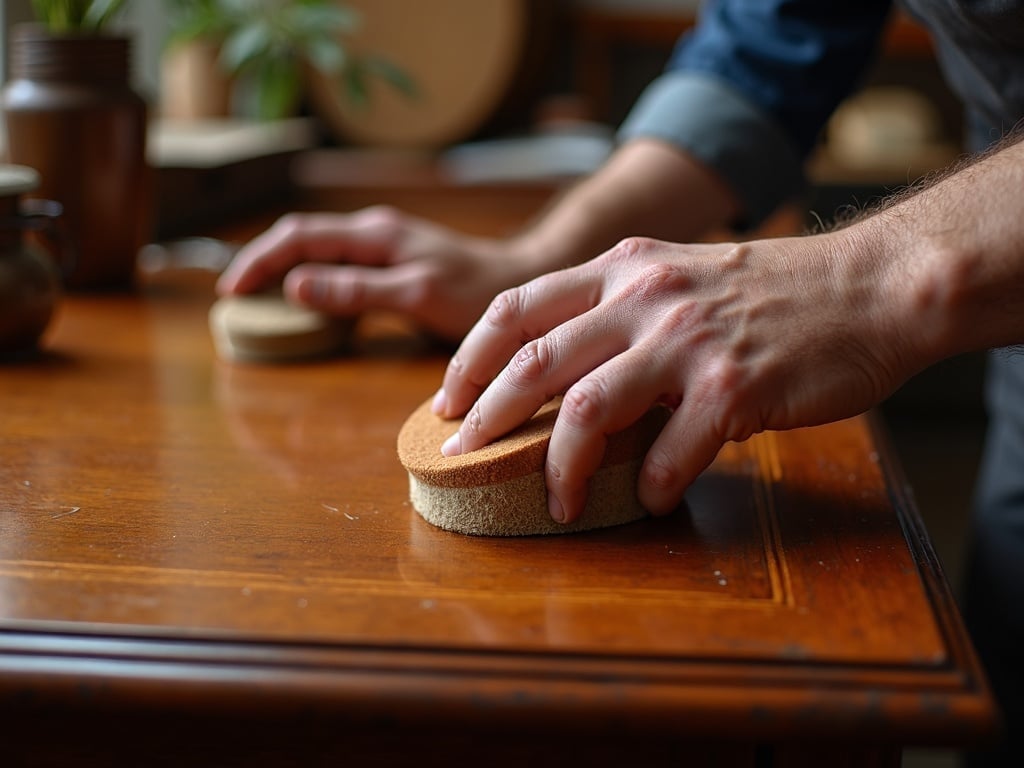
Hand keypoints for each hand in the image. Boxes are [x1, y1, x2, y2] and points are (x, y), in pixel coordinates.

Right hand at [216, 206, 543, 342]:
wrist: (521, 283)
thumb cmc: (475, 291)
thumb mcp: (415, 293)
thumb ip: (356, 290)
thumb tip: (293, 284)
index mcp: (374, 233)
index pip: (298, 236)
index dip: (259, 260)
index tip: (231, 291)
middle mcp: (373, 232)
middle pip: (300, 238)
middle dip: (262, 262)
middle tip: (234, 298)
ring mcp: (382, 246)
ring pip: (317, 251)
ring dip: (283, 270)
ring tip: (258, 301)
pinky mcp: (392, 263)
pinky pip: (338, 266)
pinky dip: (312, 282)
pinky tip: (306, 304)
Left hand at [433, 232, 918, 522]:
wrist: (870, 286)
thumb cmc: (775, 291)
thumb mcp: (681, 275)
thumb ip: (622, 312)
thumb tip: (569, 382)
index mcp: (623, 269)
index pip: (516, 307)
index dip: (469, 358)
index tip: (448, 400)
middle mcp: (644, 298)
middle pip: (533, 362)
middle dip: (485, 418)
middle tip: (460, 456)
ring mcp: (686, 341)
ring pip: (586, 410)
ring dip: (560, 469)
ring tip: (557, 503)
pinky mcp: (732, 387)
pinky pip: (670, 453)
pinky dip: (653, 485)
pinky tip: (653, 498)